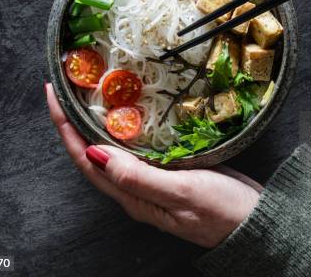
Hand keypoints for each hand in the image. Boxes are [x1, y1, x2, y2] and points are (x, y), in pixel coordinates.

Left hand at [45, 83, 260, 247]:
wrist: (256, 222)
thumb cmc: (223, 210)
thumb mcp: (182, 191)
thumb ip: (139, 176)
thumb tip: (95, 154)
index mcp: (133, 197)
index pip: (86, 160)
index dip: (66, 128)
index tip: (54, 94)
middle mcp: (136, 190)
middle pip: (92, 154)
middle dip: (73, 122)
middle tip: (66, 87)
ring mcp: (152, 182)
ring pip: (112, 151)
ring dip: (94, 124)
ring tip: (87, 96)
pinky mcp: (169, 172)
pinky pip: (135, 149)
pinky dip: (123, 129)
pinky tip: (127, 114)